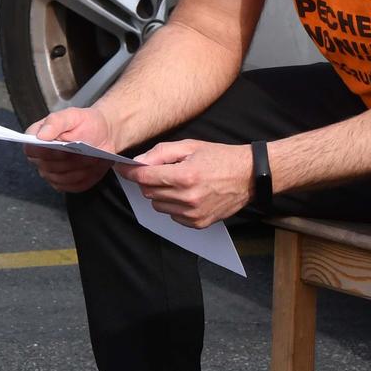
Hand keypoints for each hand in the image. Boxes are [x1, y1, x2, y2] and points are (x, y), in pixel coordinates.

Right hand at [25, 104, 117, 193]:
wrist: (104, 134)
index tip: (62, 148)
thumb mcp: (72, 115)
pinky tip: (92, 167)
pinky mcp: (65, 183)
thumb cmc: (86, 122)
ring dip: (78, 169)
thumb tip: (41, 135)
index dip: (45, 152)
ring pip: (61, 178)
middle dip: (68, 160)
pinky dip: (84, 178)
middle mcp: (42, 157)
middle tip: (85, 152)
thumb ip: (55, 122)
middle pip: (47, 167)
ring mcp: (52, 172)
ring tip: (92, 158)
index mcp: (38, 137)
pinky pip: (71, 186)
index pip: (31, 150)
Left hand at [122, 139, 254, 228]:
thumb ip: (162, 153)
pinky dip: (174, 205)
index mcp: (185, 176)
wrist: (248, 176)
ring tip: (179, 181)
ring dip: (161, 194)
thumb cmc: (220, 157)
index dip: (130, 172)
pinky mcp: (198, 224)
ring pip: (158, 205)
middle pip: (149, 193)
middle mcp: (188, 198)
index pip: (145, 178)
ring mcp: (193, 214)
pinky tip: (188, 194)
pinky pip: (173, 216)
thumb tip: (139, 162)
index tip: (121, 168)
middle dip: (149, 181)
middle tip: (160, 170)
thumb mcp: (191, 146)